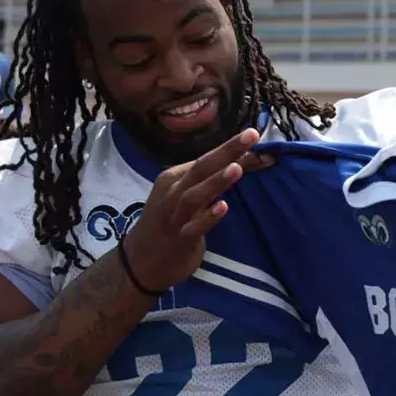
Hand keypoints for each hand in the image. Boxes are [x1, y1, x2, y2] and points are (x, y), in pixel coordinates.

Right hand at [118, 129, 272, 292]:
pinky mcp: (178, 240)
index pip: (205, 159)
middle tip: (250, 136)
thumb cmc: (169, 223)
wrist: (140, 261)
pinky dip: (208, 217)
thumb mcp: (188, 198)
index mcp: (175, 178)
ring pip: (194, 195)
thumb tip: (248, 161)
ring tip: (237, 169)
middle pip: (200, 168)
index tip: (254, 134)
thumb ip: (212, 181)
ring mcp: (174, 216)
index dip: (230, 147)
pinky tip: (223, 208)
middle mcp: (172, 192)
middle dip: (226, 152)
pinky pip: (193, 227)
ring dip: (215, 182)